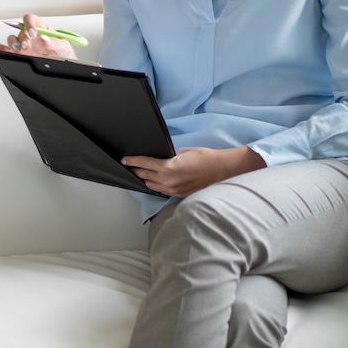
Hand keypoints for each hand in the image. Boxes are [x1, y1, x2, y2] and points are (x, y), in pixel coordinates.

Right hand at [0, 12, 76, 58]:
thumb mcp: (64, 47)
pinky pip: (8, 49)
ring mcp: (24, 44)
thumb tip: (45, 38)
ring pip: (12, 39)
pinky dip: (2, 48)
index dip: (29, 24)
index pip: (31, 19)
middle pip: (20, 30)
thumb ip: (56, 42)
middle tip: (27, 45)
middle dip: (22, 37)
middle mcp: (30, 34)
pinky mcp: (20, 54)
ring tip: (19, 49)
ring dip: (13, 43)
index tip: (33, 32)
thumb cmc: (63, 53)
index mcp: (41, 27)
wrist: (62, 66)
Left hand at [121, 147, 264, 197]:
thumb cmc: (206, 157)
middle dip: (136, 169)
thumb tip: (160, 157)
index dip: (132, 160)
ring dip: (145, 178)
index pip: (144, 164)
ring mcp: (173, 190)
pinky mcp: (179, 195)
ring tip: (139, 172)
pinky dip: (155, 184)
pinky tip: (153, 180)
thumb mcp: (184, 151)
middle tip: (129, 165)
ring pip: (151, 185)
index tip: (124, 159)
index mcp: (168, 168)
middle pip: (145, 175)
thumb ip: (169, 156)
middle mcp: (168, 181)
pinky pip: (161, 190)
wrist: (223, 170)